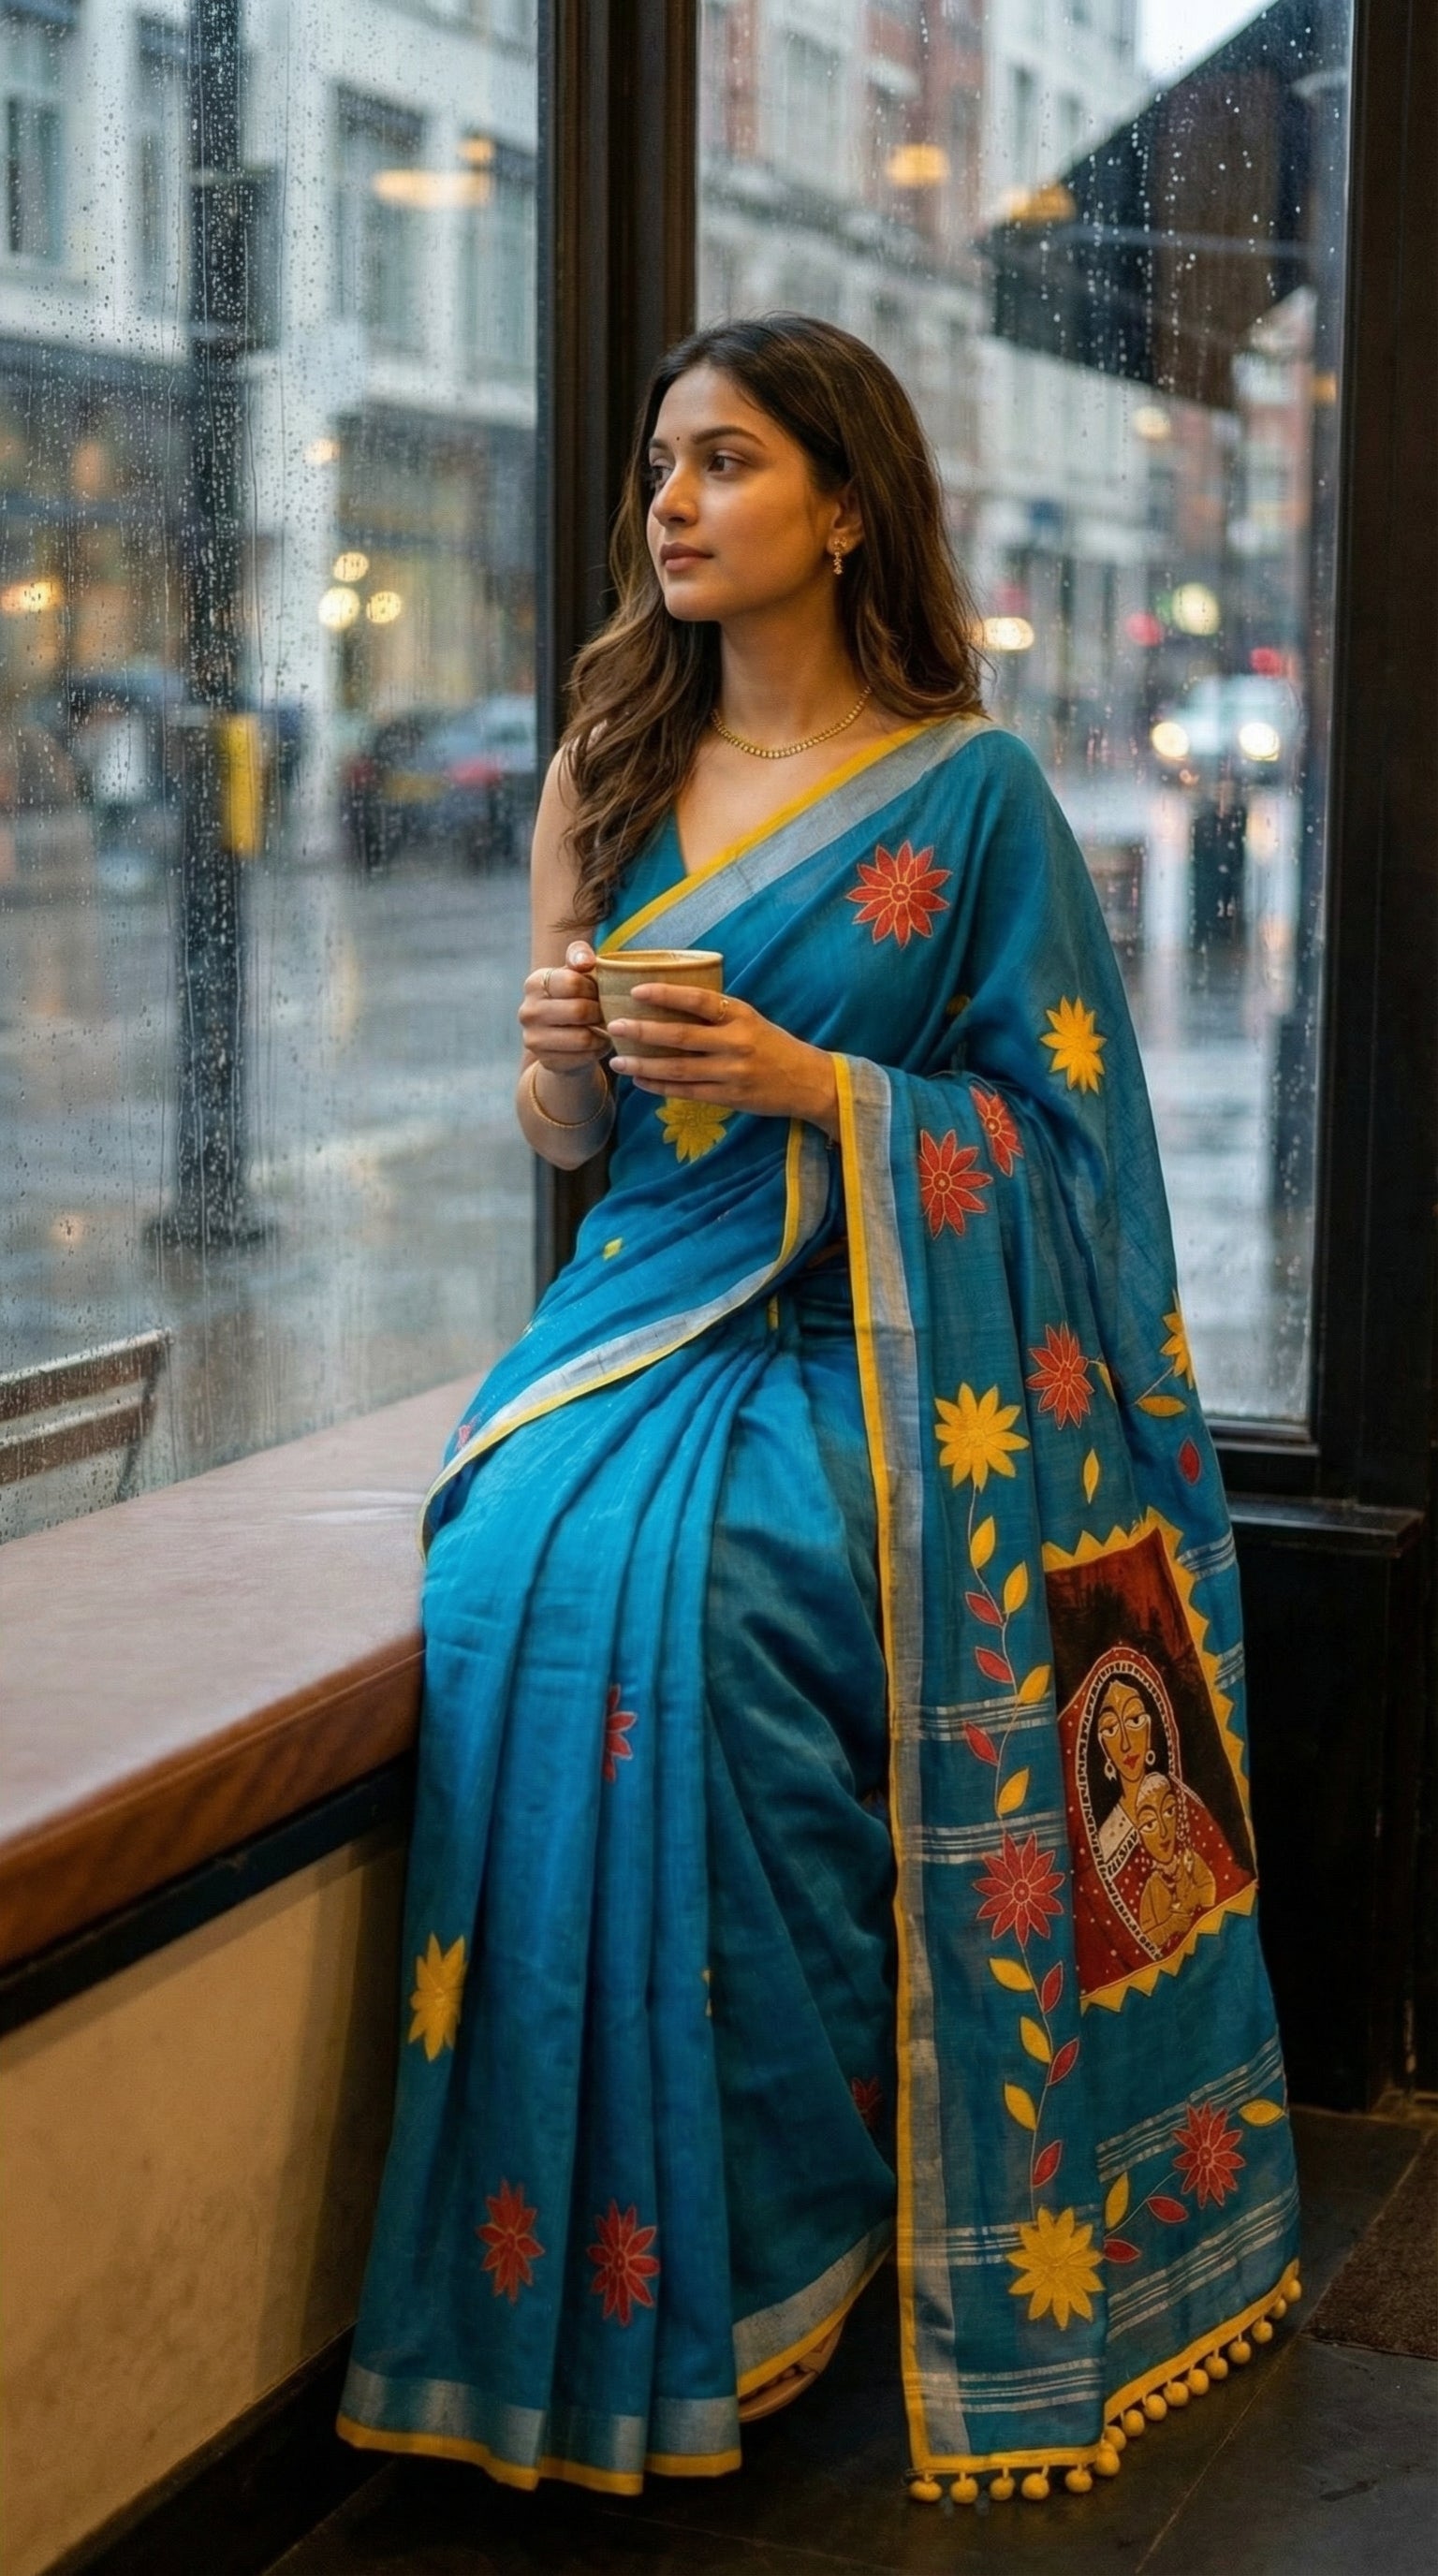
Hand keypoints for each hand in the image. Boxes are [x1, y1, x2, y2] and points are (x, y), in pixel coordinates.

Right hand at [518, 941, 607, 1079]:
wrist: (564, 1038)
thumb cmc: (575, 998)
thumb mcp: (577, 973)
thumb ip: (580, 956)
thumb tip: (586, 961)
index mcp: (534, 983)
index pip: (572, 982)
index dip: (592, 988)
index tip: (597, 991)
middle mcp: (528, 1011)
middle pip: (579, 1011)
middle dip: (600, 1012)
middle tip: (605, 1012)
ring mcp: (533, 1039)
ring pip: (583, 1038)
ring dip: (601, 1033)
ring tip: (605, 1027)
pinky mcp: (546, 1061)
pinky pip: (584, 1057)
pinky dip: (597, 1051)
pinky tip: (597, 1043)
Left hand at [608, 985, 838, 1136]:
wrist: (808, 1082)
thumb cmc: (773, 1045)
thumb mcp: (750, 1019)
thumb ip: (716, 1013)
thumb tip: (669, 1001)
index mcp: (740, 1015)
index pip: (698, 1000)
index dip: (665, 994)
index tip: (636, 991)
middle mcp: (736, 1042)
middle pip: (680, 1036)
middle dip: (643, 1032)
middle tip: (614, 1026)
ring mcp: (731, 1073)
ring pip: (678, 1069)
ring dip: (644, 1066)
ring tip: (618, 1061)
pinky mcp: (729, 1097)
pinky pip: (687, 1092)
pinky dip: (660, 1088)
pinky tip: (640, 1082)